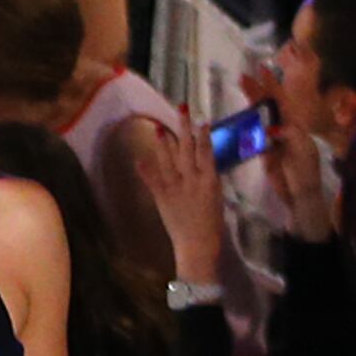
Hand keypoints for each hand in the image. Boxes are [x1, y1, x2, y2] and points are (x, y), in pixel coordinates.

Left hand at [120, 113, 226, 287]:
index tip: (201, 120)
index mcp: (210, 180)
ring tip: (158, 128)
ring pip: (169, 159)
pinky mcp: (163, 197)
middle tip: (180, 110)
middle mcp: (193, 179)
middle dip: (183, 128)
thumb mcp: (216, 198)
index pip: (207, 152)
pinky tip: (138, 158)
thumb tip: (203, 164)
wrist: (198, 245)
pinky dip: (145, 169)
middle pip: (187, 148)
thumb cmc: (211, 225)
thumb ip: (208, 180)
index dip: (203, 135)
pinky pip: (152, 180)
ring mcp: (177, 187)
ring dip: (163, 143)